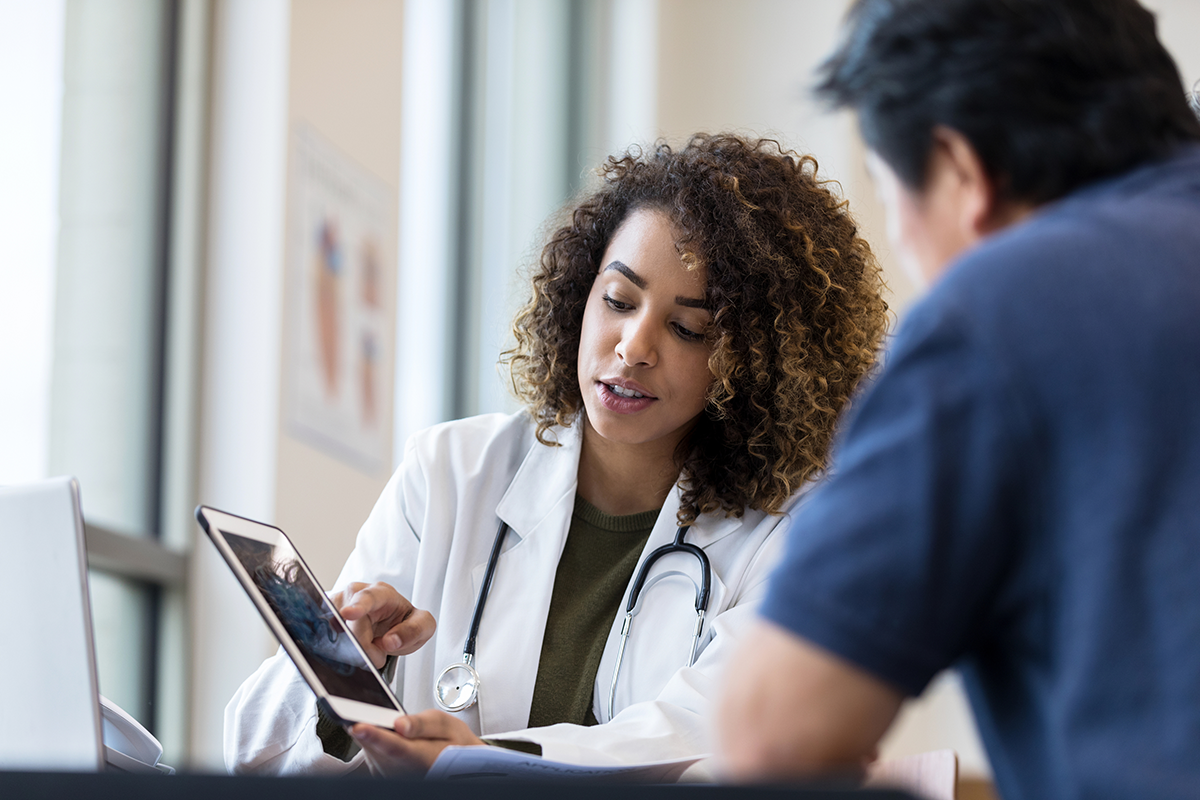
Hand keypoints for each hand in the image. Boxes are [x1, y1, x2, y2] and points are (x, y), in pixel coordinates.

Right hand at [332, 582, 435, 667]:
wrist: (389, 625)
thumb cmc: (403, 622)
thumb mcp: (422, 626)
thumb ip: (413, 631)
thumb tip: (389, 641)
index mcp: (382, 592)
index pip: (368, 597)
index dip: (358, 606)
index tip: (348, 614)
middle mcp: (356, 594)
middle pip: (351, 625)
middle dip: (364, 647)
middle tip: (377, 656)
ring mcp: (338, 605)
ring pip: (338, 632)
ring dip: (352, 649)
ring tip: (368, 648)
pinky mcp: (327, 618)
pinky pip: (326, 637)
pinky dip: (341, 650)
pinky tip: (351, 648)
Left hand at [349, 710, 485, 774]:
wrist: (457, 764)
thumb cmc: (453, 743)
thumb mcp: (446, 725)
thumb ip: (424, 723)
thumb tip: (401, 723)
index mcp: (421, 758)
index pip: (394, 747)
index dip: (374, 736)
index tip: (358, 725)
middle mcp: (402, 771)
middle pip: (373, 746)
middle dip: (367, 726)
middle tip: (361, 708)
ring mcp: (389, 774)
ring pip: (368, 748)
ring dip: (370, 732)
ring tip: (387, 723)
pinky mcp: (382, 773)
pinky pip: (369, 752)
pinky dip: (372, 739)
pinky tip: (385, 733)